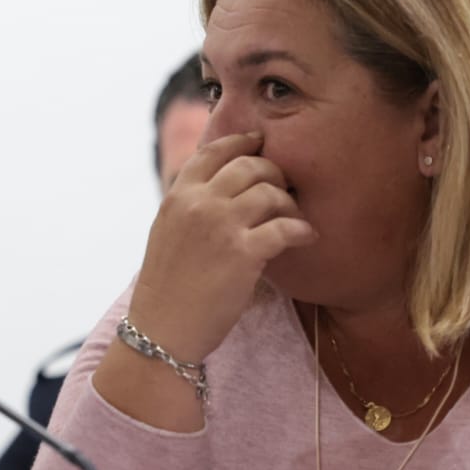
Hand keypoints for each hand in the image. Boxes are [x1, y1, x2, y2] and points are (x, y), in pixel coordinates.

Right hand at [126, 131, 314, 361]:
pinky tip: (307, 238)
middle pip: (249, 165)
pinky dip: (303, 230)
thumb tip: (218, 189)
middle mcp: (198, 203)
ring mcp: (220, 225)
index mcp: (177, 197)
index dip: (241, 141)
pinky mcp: (243, 253)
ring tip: (295, 221)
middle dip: (274, 174)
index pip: (212, 152)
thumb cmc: (167, 287)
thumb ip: (189, 207)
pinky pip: (286, 227)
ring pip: (270, 191)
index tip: (260, 142)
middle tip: (285, 191)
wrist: (161, 327)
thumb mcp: (167, 233)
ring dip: (289, 204)